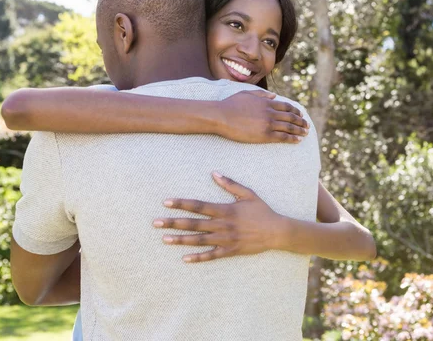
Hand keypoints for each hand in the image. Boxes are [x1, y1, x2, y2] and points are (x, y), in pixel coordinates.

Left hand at [153, 172, 286, 262]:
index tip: (166, 202)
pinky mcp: (230, 251)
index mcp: (225, 209)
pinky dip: (198, 258)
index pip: (198, 205)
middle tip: (155, 222)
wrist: (277, 231)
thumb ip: (230, 184)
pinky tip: (184, 259)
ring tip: (164, 239)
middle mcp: (222, 225)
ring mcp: (225, 239)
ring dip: (180, 240)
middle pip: (193, 223)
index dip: (181, 204)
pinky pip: (211, 255)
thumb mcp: (248, 194)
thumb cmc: (262, 210)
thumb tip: (214, 173)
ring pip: (199, 240)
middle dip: (173, 222)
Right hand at [215, 90, 308, 143]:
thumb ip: (262, 95)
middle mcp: (270, 112)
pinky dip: (292, 139)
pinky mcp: (264, 135)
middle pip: (291, 117)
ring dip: (299, 131)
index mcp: (267, 102)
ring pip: (289, 128)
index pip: (287, 106)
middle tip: (307, 125)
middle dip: (301, 121)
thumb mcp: (247, 94)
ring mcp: (268, 124)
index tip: (301, 114)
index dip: (296, 111)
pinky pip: (283, 137)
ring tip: (305, 133)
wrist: (221, 116)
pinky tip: (298, 140)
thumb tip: (274, 96)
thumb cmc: (231, 104)